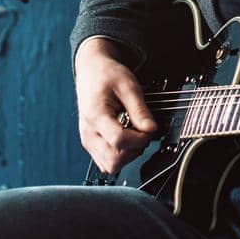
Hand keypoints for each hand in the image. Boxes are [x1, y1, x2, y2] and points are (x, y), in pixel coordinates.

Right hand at [75, 36, 158, 174]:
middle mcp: (88, 133)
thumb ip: (140, 109)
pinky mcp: (91, 144)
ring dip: (127, 154)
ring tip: (133, 133)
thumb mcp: (129, 85)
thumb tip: (151, 129)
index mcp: (96, 115)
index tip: (149, 128)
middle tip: (142, 131)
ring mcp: (88, 140)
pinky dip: (119, 155)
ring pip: (109, 166)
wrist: (91, 71)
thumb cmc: (107, 75)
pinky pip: (106, 162)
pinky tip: (126, 138)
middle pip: (113, 160)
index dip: (140, 138)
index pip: (119, 141)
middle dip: (134, 149)